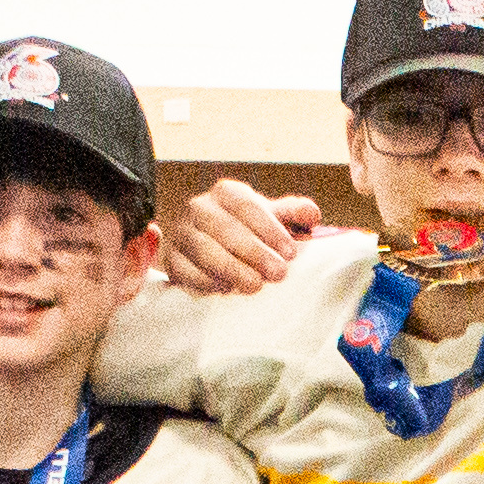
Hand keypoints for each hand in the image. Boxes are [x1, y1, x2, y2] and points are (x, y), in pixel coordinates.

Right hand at [160, 179, 322, 294]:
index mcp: (227, 193)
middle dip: (254, 252)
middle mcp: (200, 208)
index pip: (246, 205)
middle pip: (224, 228)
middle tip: (278, 274)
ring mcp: (182, 233)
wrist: (216, 250)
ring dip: (230, 268)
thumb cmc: (251, 233)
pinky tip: (224, 290)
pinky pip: (184, 269)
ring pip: (203, 249)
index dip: (269, 228)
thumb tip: (311, 214)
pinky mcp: (172, 259)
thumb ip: (294, 214)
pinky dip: (204, 280)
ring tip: (255, 286)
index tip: (290, 252)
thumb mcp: (275, 220)